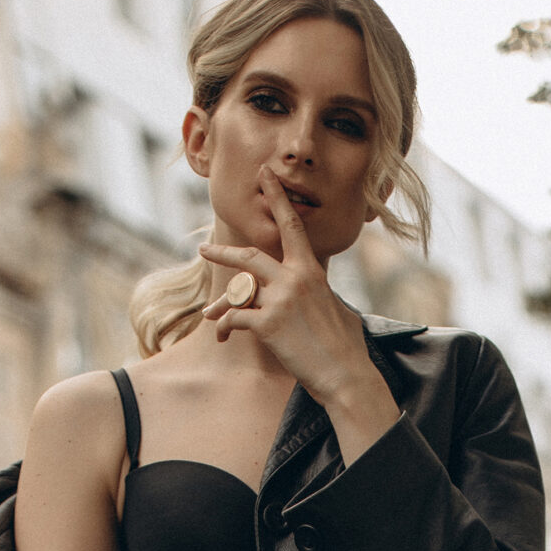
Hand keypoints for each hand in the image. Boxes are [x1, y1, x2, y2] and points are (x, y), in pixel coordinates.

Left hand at [199, 170, 382, 419]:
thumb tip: (315, 292)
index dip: (277, 197)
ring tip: (208, 313)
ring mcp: (279, 300)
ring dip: (219, 305)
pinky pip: (235, 319)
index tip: (265, 175)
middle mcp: (293, 278)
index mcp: (310, 271)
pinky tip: (223, 338)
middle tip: (204, 249)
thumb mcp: (337, 308)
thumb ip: (318, 293)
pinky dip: (225, 328)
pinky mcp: (267, 324)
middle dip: (222, 253)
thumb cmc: (346, 348)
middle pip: (249, 256)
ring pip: (236, 292)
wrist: (346, 375)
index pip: (291, 225)